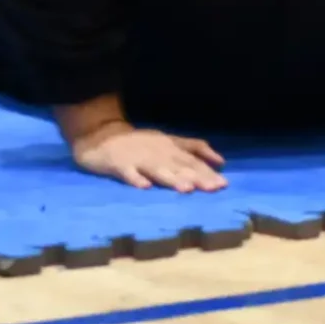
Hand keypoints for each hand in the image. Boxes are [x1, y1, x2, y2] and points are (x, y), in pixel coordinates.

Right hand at [68, 119, 226, 191]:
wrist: (100, 135)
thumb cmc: (140, 143)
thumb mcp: (169, 140)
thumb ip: (194, 148)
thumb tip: (222, 161)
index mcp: (169, 147)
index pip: (191, 160)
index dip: (207, 172)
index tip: (223, 185)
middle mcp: (156, 152)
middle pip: (178, 165)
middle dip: (196, 177)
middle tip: (212, 188)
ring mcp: (137, 158)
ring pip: (156, 169)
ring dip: (171, 178)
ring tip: (185, 188)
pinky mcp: (118, 164)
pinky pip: (127, 173)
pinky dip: (135, 179)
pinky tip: (143, 187)